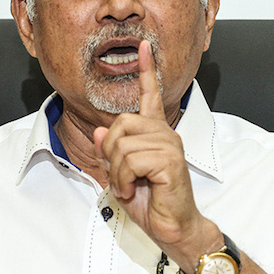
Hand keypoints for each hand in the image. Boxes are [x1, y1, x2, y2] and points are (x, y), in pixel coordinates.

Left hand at [93, 41, 219, 264]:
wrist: (172, 227)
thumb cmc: (151, 202)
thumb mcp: (120, 174)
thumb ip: (110, 151)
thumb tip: (101, 130)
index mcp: (154, 133)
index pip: (150, 95)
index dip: (147, 70)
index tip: (145, 46)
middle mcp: (164, 133)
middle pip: (120, 124)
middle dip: (111, 154)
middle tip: (122, 178)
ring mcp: (169, 145)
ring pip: (122, 145)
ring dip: (117, 172)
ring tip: (130, 186)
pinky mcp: (170, 160)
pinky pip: (131, 160)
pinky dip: (125, 180)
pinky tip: (136, 189)